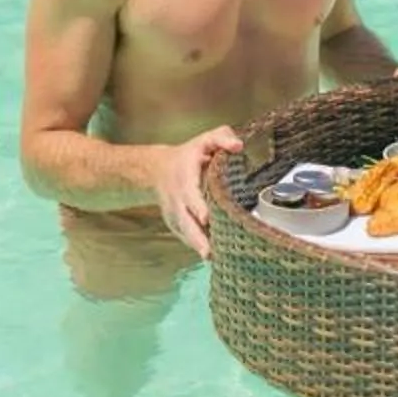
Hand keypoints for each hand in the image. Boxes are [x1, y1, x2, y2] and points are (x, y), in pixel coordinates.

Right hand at [154, 126, 241, 255]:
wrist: (159, 169)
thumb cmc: (189, 155)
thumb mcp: (205, 139)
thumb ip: (222, 137)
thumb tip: (238, 146)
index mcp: (185, 178)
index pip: (190, 194)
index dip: (197, 206)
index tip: (206, 218)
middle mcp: (177, 199)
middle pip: (185, 221)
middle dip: (197, 237)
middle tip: (209, 252)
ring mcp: (175, 214)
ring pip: (186, 233)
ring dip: (198, 246)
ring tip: (215, 259)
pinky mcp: (177, 224)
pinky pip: (187, 237)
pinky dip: (197, 247)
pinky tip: (214, 258)